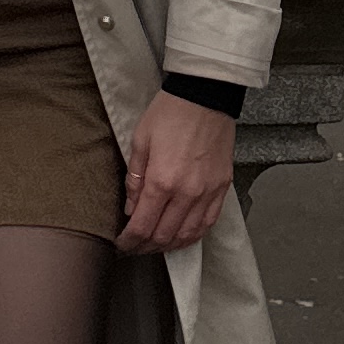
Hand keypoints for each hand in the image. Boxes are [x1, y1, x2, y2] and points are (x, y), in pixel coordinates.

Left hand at [118, 91, 234, 255]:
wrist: (205, 96)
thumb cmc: (170, 113)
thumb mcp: (140, 141)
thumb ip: (134, 179)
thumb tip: (131, 209)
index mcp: (162, 181)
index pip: (142, 227)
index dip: (129, 241)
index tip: (121, 244)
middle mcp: (187, 193)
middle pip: (164, 237)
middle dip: (145, 247)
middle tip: (134, 247)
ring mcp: (207, 193)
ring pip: (188, 236)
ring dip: (169, 246)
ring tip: (155, 245)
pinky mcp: (221, 188)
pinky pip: (208, 223)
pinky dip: (193, 235)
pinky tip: (182, 235)